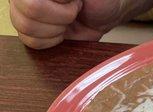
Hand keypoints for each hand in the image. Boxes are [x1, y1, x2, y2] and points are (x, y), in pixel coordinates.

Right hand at [9, 0, 152, 48]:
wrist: (104, 14)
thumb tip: (59, 0)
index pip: (35, 0)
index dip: (63, 4)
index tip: (75, 0)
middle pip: (31, 11)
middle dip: (61, 16)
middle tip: (73, 11)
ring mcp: (24, 12)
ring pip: (27, 27)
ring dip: (56, 29)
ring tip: (68, 21)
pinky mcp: (29, 31)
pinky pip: (31, 42)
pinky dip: (51, 41)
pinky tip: (61, 32)